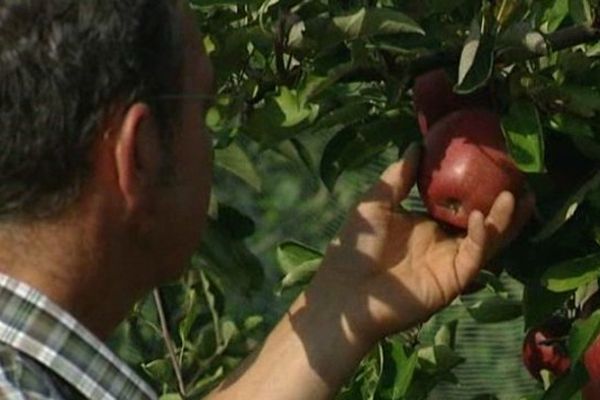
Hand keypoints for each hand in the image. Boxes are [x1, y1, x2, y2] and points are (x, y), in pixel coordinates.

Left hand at [311, 143, 534, 345]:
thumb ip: (398, 177)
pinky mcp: (452, 280)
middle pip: (481, 221)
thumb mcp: (375, 203)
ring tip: (517, 195)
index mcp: (426, 224)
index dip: (477, 187)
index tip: (494, 163)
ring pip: (486, 239)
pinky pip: (473, 257)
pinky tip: (479, 217)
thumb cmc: (355, 246)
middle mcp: (443, 242)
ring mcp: (449, 261)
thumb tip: (416, 146)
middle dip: (502, 204)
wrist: (345, 290)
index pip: (459, 204)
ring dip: (502, 220)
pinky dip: (480, 238)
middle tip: (521, 180)